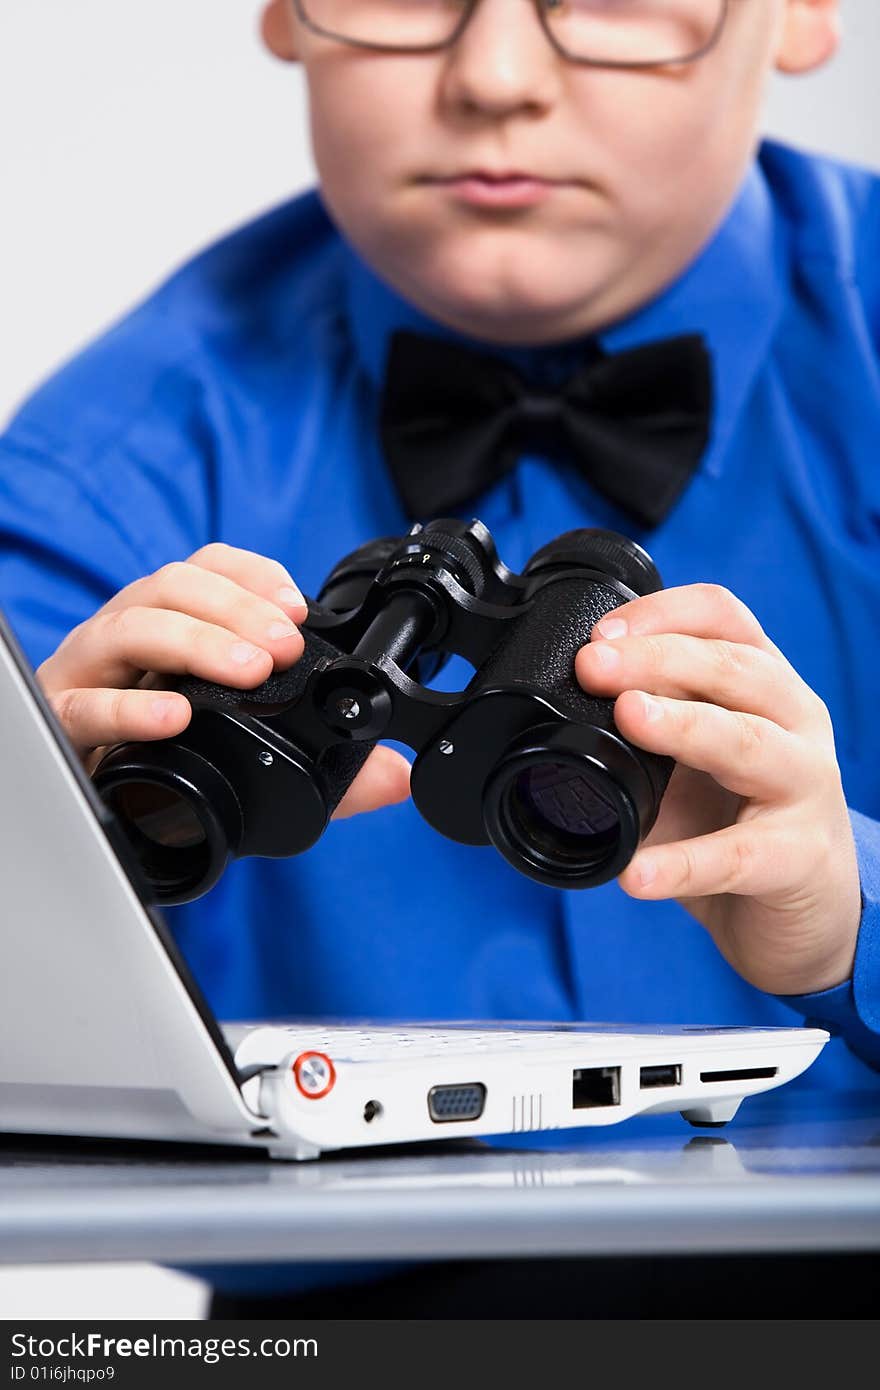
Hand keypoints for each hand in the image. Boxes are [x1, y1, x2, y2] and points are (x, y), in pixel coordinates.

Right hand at [37, 543, 409, 819]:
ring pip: (131, 628)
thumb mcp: (259, 763)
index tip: (299, 606)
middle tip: (284, 648)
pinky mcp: (68, 723)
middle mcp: (128, 638)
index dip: (253, 576)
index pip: (206, 569)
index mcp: (171, 627)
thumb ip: (329, 776)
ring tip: (248, 672)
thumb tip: (395, 778)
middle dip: (235, 607)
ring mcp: (91, 675)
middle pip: (171, 586)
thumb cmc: (174, 767)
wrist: (105, 814)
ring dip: (195, 641)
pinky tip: (172, 717)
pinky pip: (86, 706)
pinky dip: (129, 708)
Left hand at [575, 583, 860, 996]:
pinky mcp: (798, 857)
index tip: (601, 632)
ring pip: (747, 741)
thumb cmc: (745, 819)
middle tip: (593, 665)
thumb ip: (643, 729)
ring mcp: (804, 786)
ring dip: (683, 725)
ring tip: (629, 719)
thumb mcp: (692, 759)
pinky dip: (683, 864)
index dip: (663, 613)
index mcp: (764, 683)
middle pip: (732, 668)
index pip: (723, 618)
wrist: (810, 909)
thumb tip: (553, 714)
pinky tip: (639, 872)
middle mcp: (794, 720)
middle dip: (657, 659)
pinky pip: (738, 857)